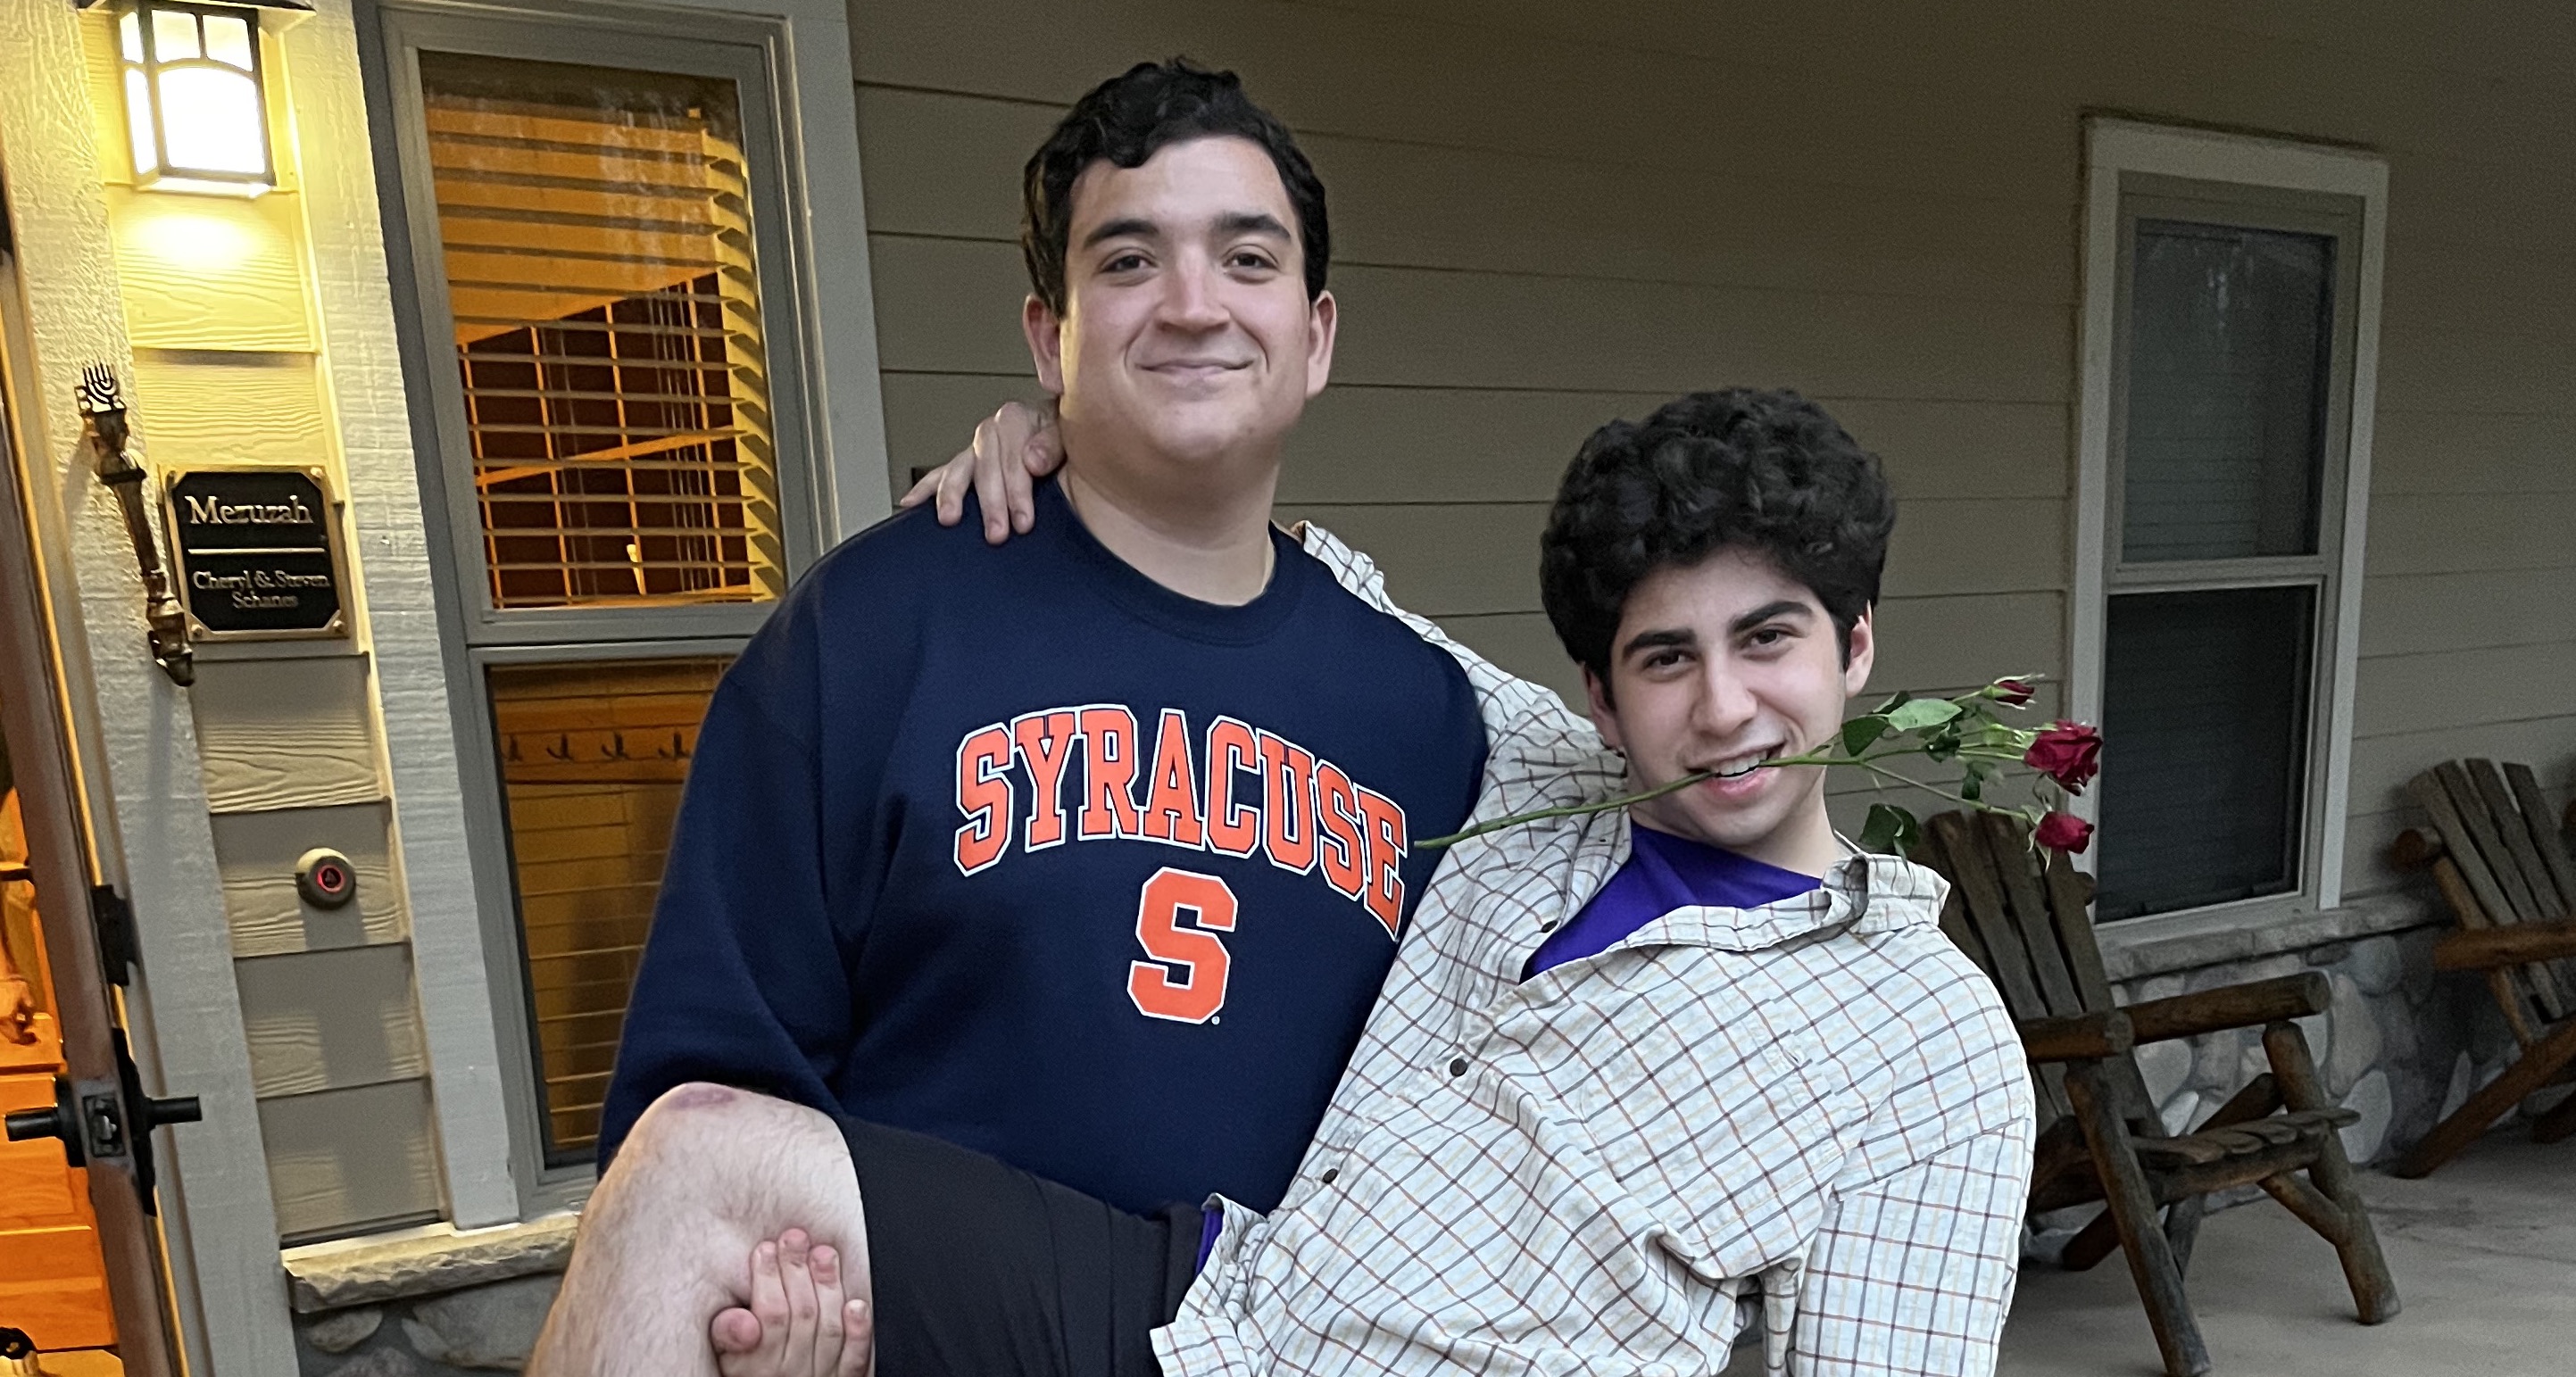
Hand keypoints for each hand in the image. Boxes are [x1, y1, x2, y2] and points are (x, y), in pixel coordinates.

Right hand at [0, 976, 34, 1044]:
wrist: (1, 977)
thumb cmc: (15, 986)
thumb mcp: (28, 1001)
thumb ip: (29, 1016)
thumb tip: (29, 1026)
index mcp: (7, 1018)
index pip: (17, 1037)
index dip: (27, 1040)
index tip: (34, 1038)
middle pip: (10, 1037)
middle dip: (22, 1037)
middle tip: (30, 1034)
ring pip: (5, 1032)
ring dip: (15, 1031)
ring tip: (24, 1024)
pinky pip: (2, 1025)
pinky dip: (9, 1025)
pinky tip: (15, 1019)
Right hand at [711, 1229, 870, 1376]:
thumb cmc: (747, 1373)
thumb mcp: (725, 1357)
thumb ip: (728, 1335)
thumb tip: (740, 1318)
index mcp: (755, 1367)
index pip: (769, 1316)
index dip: (768, 1278)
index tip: (766, 1249)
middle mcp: (789, 1373)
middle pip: (802, 1314)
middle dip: (797, 1270)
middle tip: (793, 1238)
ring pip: (829, 1329)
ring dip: (828, 1286)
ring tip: (823, 1253)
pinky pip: (855, 1359)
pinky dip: (859, 1330)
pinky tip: (856, 1304)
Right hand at [897, 399, 1063, 543]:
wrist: (1081, 452)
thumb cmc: (1078, 445)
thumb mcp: (1075, 436)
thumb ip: (1055, 443)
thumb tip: (1032, 460)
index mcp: (1021, 418)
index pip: (1013, 452)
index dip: (1017, 487)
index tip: (1024, 519)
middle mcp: (995, 432)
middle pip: (985, 463)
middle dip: (990, 501)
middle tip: (997, 533)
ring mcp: (979, 450)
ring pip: (960, 468)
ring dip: (953, 495)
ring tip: (950, 518)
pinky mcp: (969, 467)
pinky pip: (942, 474)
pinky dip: (926, 488)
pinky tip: (911, 502)